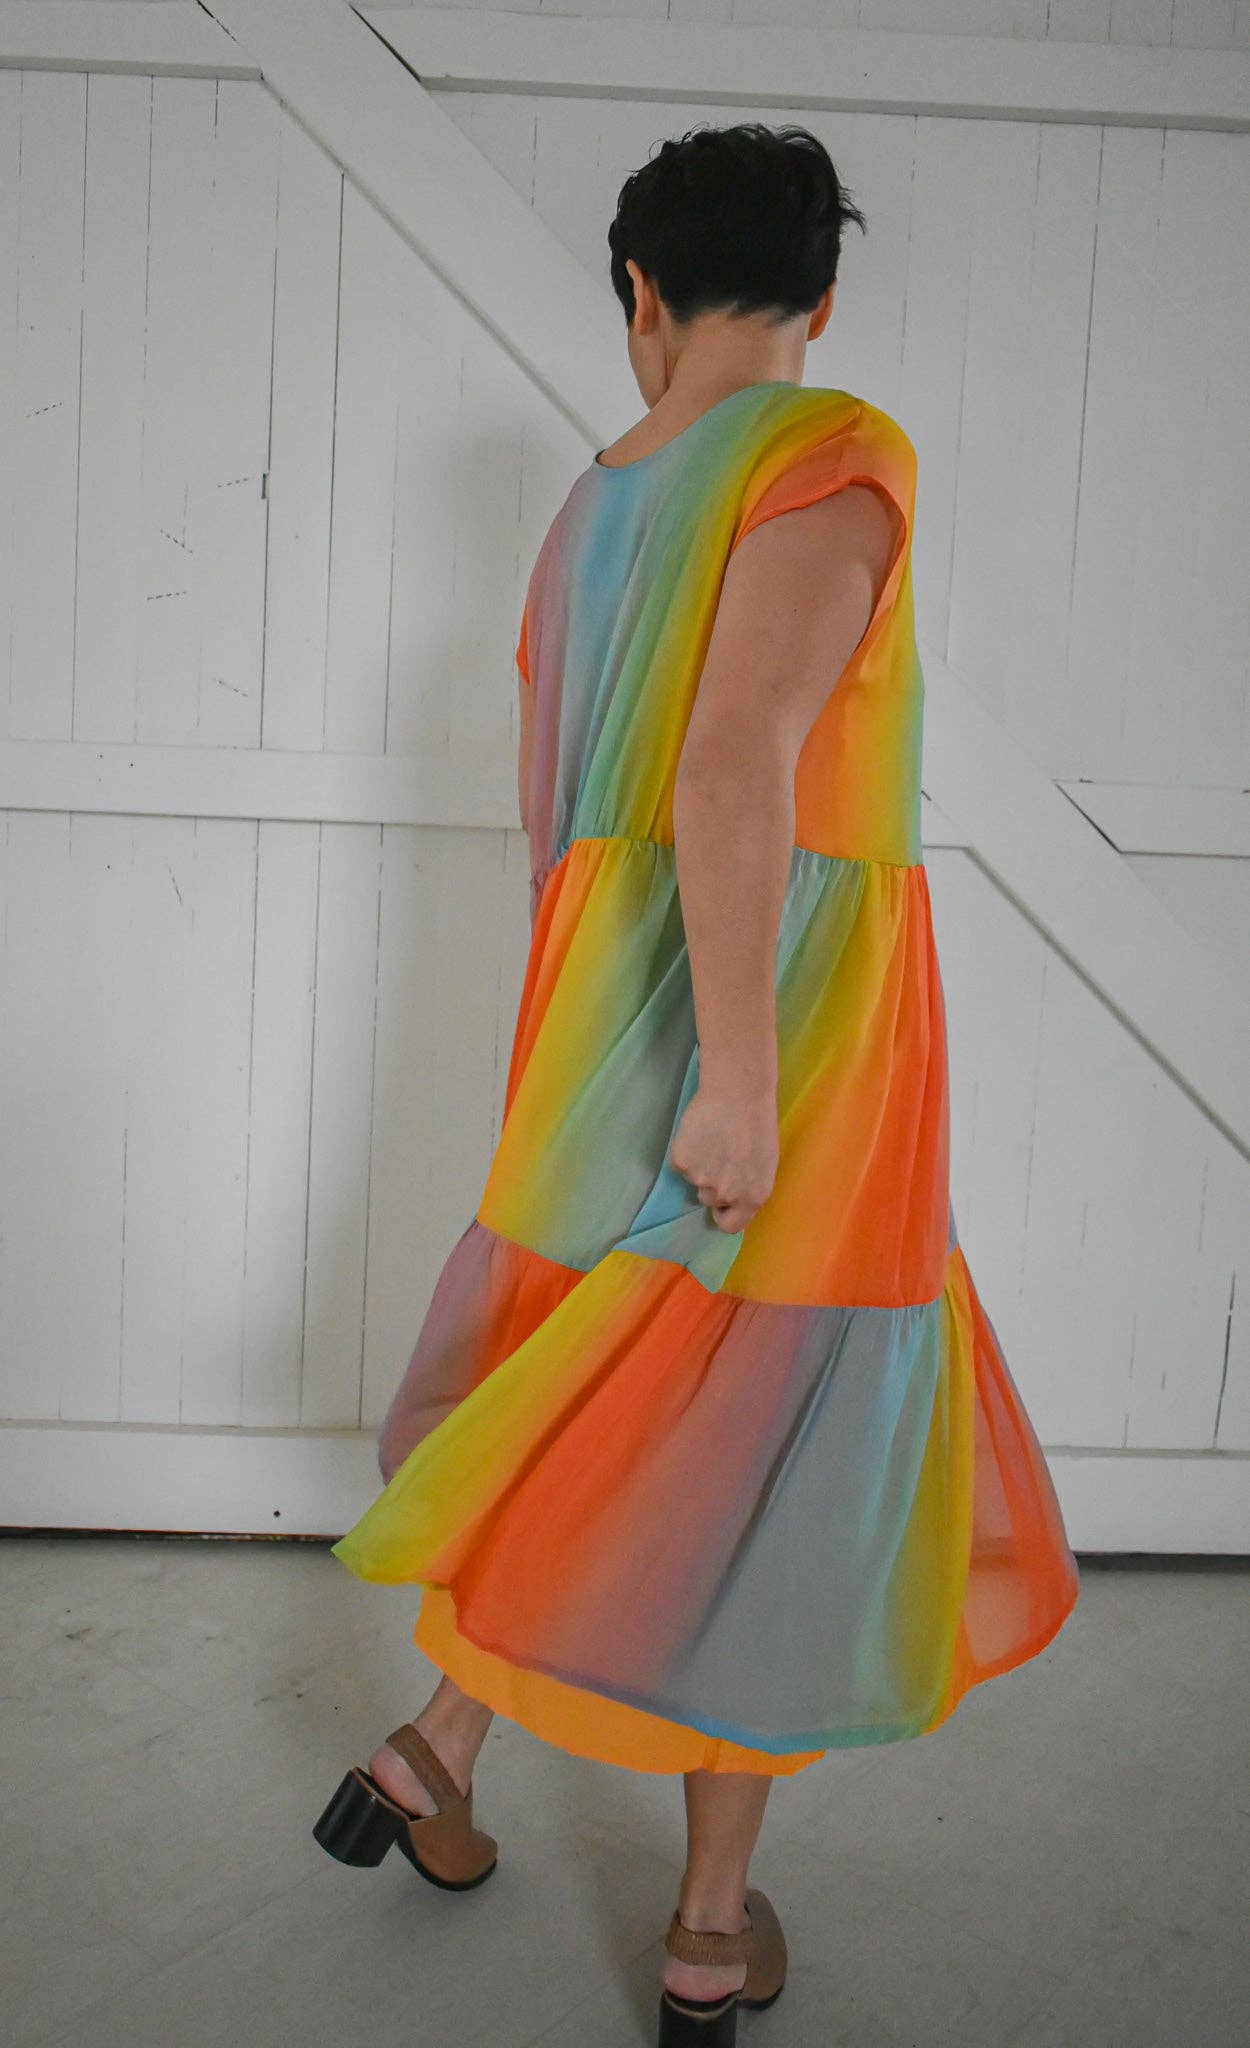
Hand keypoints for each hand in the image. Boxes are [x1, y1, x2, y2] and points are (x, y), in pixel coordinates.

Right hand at [668, 1084, 778, 1233]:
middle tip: (721, 1153)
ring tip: (712, 1138)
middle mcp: (726, 1194)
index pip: (730, 1226)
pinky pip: (680, 1163)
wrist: (738, 1092)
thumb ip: (748, 1186)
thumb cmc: (758, 1123)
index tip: (723, 1200)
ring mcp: (701, 1179)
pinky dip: (686, 1150)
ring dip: (700, 1165)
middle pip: (708, 1199)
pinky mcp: (681, 1162)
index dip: (724, 1212)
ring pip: (694, 1179)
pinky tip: (699, 1132)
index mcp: (752, 1197)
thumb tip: (731, 1199)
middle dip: (712, 1182)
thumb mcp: (764, 1164)